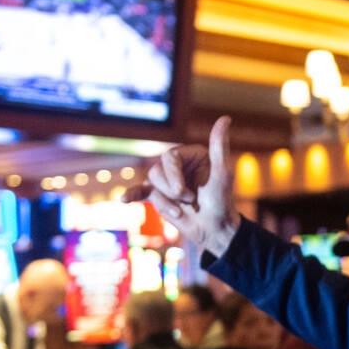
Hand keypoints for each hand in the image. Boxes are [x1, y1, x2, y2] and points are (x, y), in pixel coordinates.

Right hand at [129, 116, 240, 256]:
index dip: (173, 177)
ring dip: (165, 203)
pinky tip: (123, 199)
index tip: (187, 194)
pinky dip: (131, 194)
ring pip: (151, 184)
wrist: (214, 230)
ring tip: (181, 211)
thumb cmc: (222, 202)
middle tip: (189, 202)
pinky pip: (141, 191)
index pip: (169, 157)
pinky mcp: (159, 195)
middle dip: (171, 192)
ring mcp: (167, 181)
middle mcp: (178, 165)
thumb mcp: (223, 173)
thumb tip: (225, 118)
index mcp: (191, 154)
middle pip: (157, 171)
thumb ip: (220, 146)